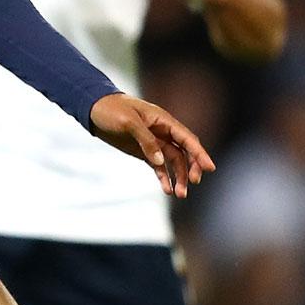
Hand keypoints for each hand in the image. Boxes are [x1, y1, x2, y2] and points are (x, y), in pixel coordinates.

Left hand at [89, 92, 215, 198]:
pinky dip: (164, 178)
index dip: (200, 153)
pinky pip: (159, 166)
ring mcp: (154, 143)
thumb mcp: (128, 122)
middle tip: (193, 183)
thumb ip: (145, 140)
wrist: (94, 109)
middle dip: (191, 168)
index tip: (210, 168)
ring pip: (173, 162)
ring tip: (179, 195)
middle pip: (184, 152)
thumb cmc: (112, 110)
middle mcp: (163, 132)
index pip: (187, 138)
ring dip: (178, 177)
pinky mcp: (144, 151)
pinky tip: (167, 190)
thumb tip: (160, 161)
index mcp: (163, 121)